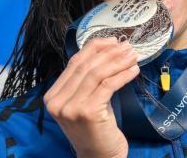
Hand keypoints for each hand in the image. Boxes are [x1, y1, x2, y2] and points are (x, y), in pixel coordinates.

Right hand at [44, 38, 139, 157]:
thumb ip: (86, 81)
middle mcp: (58, 101)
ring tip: (133, 56)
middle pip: (86, 66)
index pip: (74, 63)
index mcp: (52, 96)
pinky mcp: (88, 113)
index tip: (112, 41)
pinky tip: (134, 71)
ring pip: (97, 74)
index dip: (94, 48)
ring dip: (118, 61)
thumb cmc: (94, 129)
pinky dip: (123, 75)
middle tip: (127, 47)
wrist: (99, 157)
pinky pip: (108, 86)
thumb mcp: (85, 101)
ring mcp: (71, 107)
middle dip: (109, 53)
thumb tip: (107, 49)